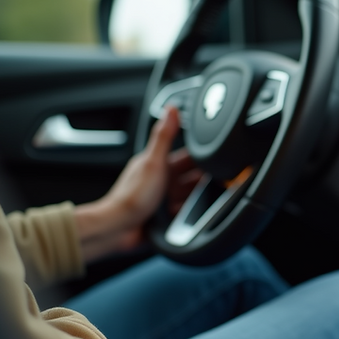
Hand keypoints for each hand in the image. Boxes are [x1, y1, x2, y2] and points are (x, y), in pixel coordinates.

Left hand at [74, 108, 201, 262]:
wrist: (119, 228)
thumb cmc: (132, 196)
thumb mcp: (153, 162)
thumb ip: (164, 136)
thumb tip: (171, 109)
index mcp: (159, 164)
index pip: (188, 156)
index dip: (204, 156)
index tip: (218, 159)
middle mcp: (162, 180)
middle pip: (193, 177)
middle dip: (204, 181)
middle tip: (214, 186)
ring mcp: (164, 199)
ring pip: (191, 196)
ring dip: (196, 200)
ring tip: (196, 203)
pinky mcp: (166, 216)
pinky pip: (186, 213)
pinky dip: (190, 214)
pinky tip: (188, 215)